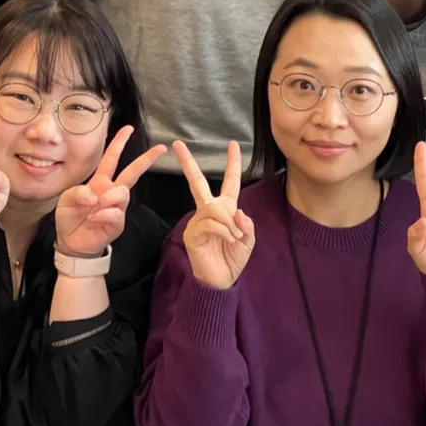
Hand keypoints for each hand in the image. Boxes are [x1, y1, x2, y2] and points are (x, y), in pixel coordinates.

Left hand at [56, 127, 166, 254]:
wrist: (71, 243)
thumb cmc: (70, 218)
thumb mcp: (66, 200)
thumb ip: (78, 192)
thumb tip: (96, 196)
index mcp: (100, 181)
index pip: (111, 158)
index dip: (119, 143)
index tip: (128, 128)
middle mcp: (112, 191)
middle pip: (133, 172)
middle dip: (147, 159)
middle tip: (161, 148)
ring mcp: (117, 207)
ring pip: (123, 192)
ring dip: (109, 197)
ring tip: (95, 207)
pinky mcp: (117, 222)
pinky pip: (115, 213)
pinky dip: (102, 215)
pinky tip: (94, 220)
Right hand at [177, 140, 254, 289]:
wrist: (221, 281)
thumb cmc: (233, 258)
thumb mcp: (248, 239)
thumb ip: (247, 223)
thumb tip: (238, 211)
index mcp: (225, 208)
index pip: (230, 181)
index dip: (232, 163)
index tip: (233, 144)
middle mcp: (209, 210)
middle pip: (198, 182)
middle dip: (188, 162)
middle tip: (177, 144)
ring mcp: (198, 220)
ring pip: (215, 208)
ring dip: (230, 223)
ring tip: (235, 237)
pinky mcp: (192, 232)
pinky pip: (210, 222)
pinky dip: (224, 230)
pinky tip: (229, 240)